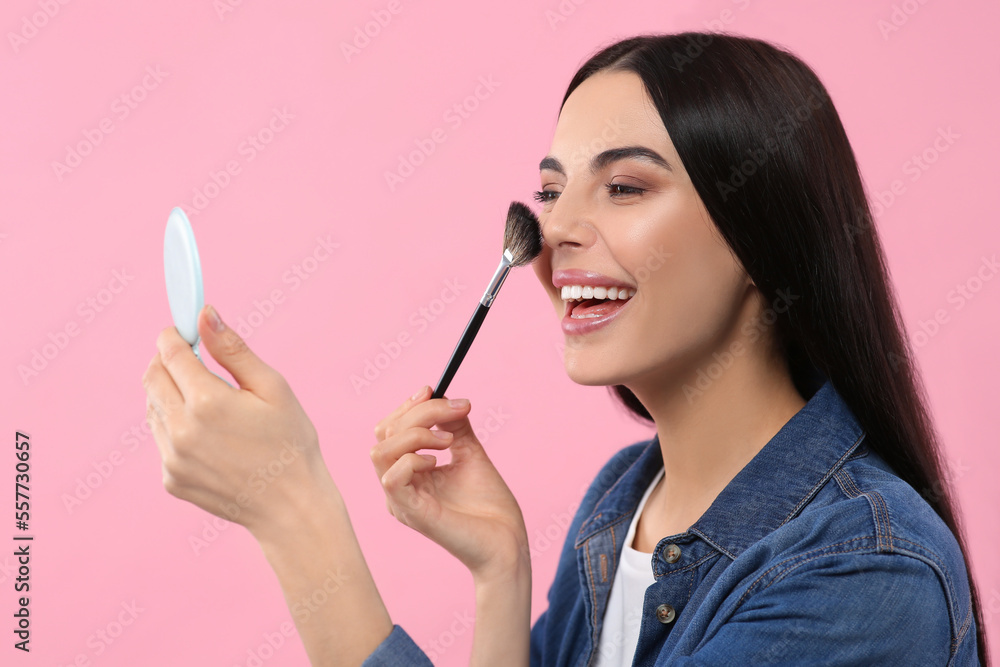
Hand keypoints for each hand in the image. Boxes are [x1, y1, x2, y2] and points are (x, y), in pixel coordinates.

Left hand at [142, 305, 331, 539]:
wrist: (291, 507)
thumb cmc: (290, 443)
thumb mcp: (273, 388)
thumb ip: (233, 350)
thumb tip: (206, 314)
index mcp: (207, 402)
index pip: (170, 353)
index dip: (175, 335)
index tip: (184, 330)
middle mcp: (181, 430)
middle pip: (152, 378)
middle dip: (167, 361)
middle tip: (194, 361)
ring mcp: (172, 458)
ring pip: (153, 409)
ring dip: (171, 395)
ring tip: (208, 402)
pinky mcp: (171, 479)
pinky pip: (162, 440)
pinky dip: (177, 427)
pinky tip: (210, 435)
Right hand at [371, 388, 528, 582]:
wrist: (508, 541)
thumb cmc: (489, 506)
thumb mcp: (469, 454)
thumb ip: (455, 427)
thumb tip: (448, 398)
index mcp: (408, 473)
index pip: (389, 430)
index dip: (407, 406)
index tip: (432, 389)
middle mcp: (397, 487)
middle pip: (384, 433)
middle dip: (418, 412)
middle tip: (455, 411)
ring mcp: (400, 501)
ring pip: (381, 451)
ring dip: (416, 433)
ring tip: (449, 441)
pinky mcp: (411, 513)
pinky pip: (392, 477)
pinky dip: (414, 458)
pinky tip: (439, 462)